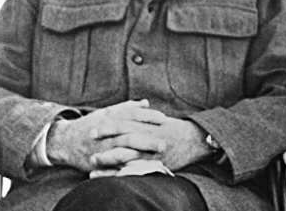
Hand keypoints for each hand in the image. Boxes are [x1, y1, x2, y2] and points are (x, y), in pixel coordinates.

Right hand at [46, 99, 166, 171]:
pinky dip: (126, 167)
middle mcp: (107, 134)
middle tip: (165, 141)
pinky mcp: (99, 162)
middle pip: (130, 135)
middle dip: (148, 139)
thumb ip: (126, 107)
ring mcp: (102, 149)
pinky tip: (140, 168)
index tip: (163, 118)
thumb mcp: (106, 113)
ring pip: (123, 152)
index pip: (132, 115)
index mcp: (110, 119)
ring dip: (140, 154)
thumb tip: (146, 102)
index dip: (148, 117)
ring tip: (156, 157)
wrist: (65, 141)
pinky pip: (113, 166)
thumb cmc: (90, 125)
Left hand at [90, 117, 212, 171]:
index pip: (125, 122)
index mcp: (149, 124)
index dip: (108, 125)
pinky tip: (111, 177)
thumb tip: (134, 107)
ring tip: (92, 163)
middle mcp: (150, 137)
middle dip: (104, 141)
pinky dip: (123, 174)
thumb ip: (145, 115)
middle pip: (123, 138)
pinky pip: (137, 170)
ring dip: (108, 160)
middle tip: (88, 144)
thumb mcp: (161, 119)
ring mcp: (154, 152)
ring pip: (127, 156)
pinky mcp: (158, 164)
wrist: (197, 140)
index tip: (94, 129)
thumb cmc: (177, 129)